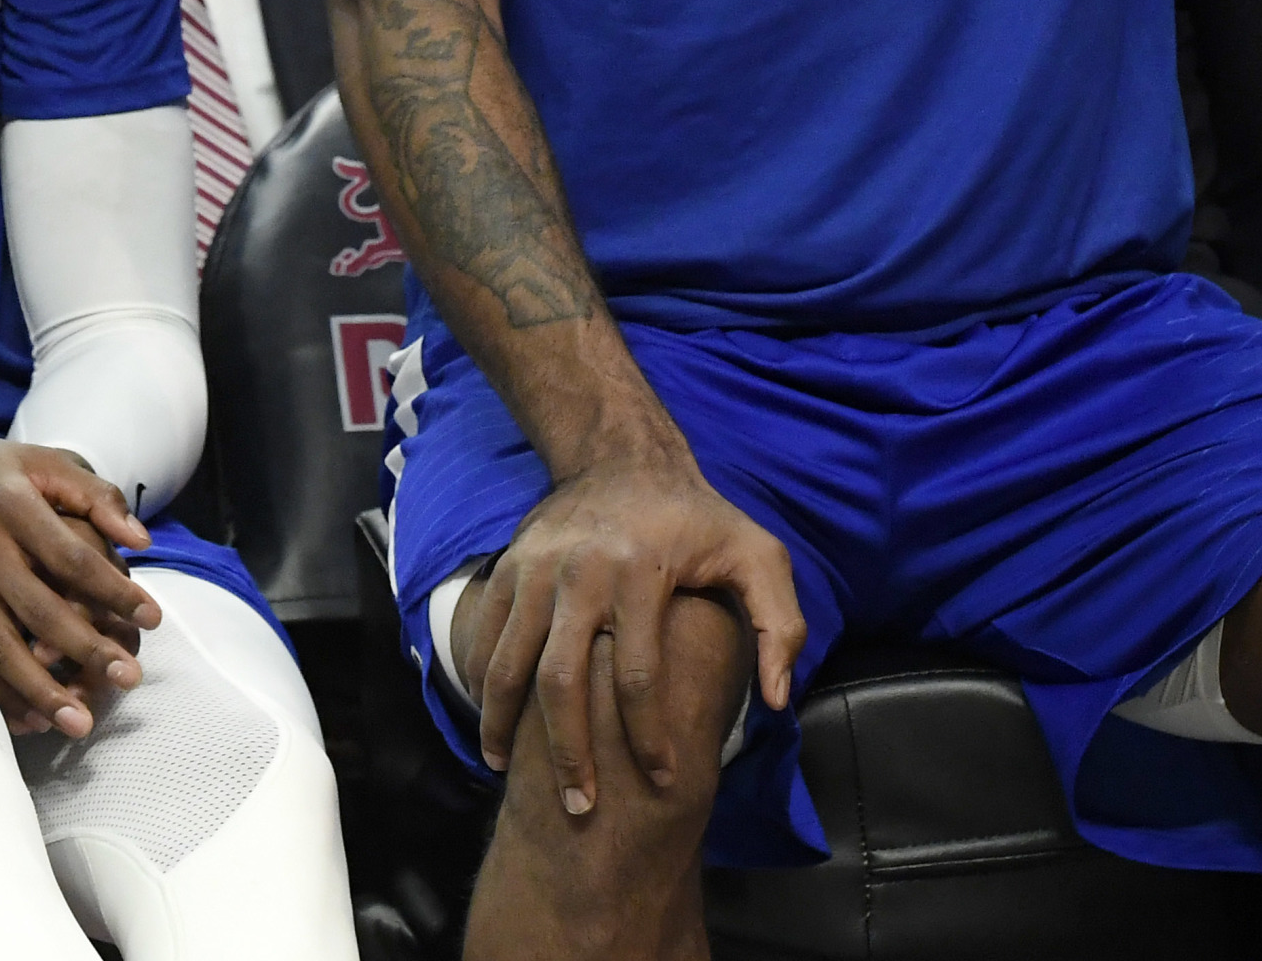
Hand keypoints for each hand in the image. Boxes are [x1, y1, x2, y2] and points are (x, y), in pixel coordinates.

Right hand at [0, 432, 157, 737]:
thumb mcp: (39, 461)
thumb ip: (94, 494)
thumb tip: (140, 541)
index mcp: (13, 504)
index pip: (73, 556)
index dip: (114, 591)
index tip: (153, 619)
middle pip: (40, 609)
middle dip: (87, 650)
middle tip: (129, 680)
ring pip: (0, 647)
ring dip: (42, 690)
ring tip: (81, 723)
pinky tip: (32, 718)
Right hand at [463, 454, 802, 812]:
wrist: (620, 455)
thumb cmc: (696, 518)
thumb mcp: (757, 555)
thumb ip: (780, 624)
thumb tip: (775, 700)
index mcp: (641, 575)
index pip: (640, 676)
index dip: (650, 737)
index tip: (661, 781)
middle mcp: (580, 573)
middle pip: (563, 680)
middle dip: (569, 752)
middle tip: (580, 807)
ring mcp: (536, 569)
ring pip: (511, 661)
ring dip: (504, 723)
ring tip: (504, 772)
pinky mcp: (510, 565)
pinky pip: (485, 632)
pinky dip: (481, 680)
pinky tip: (491, 721)